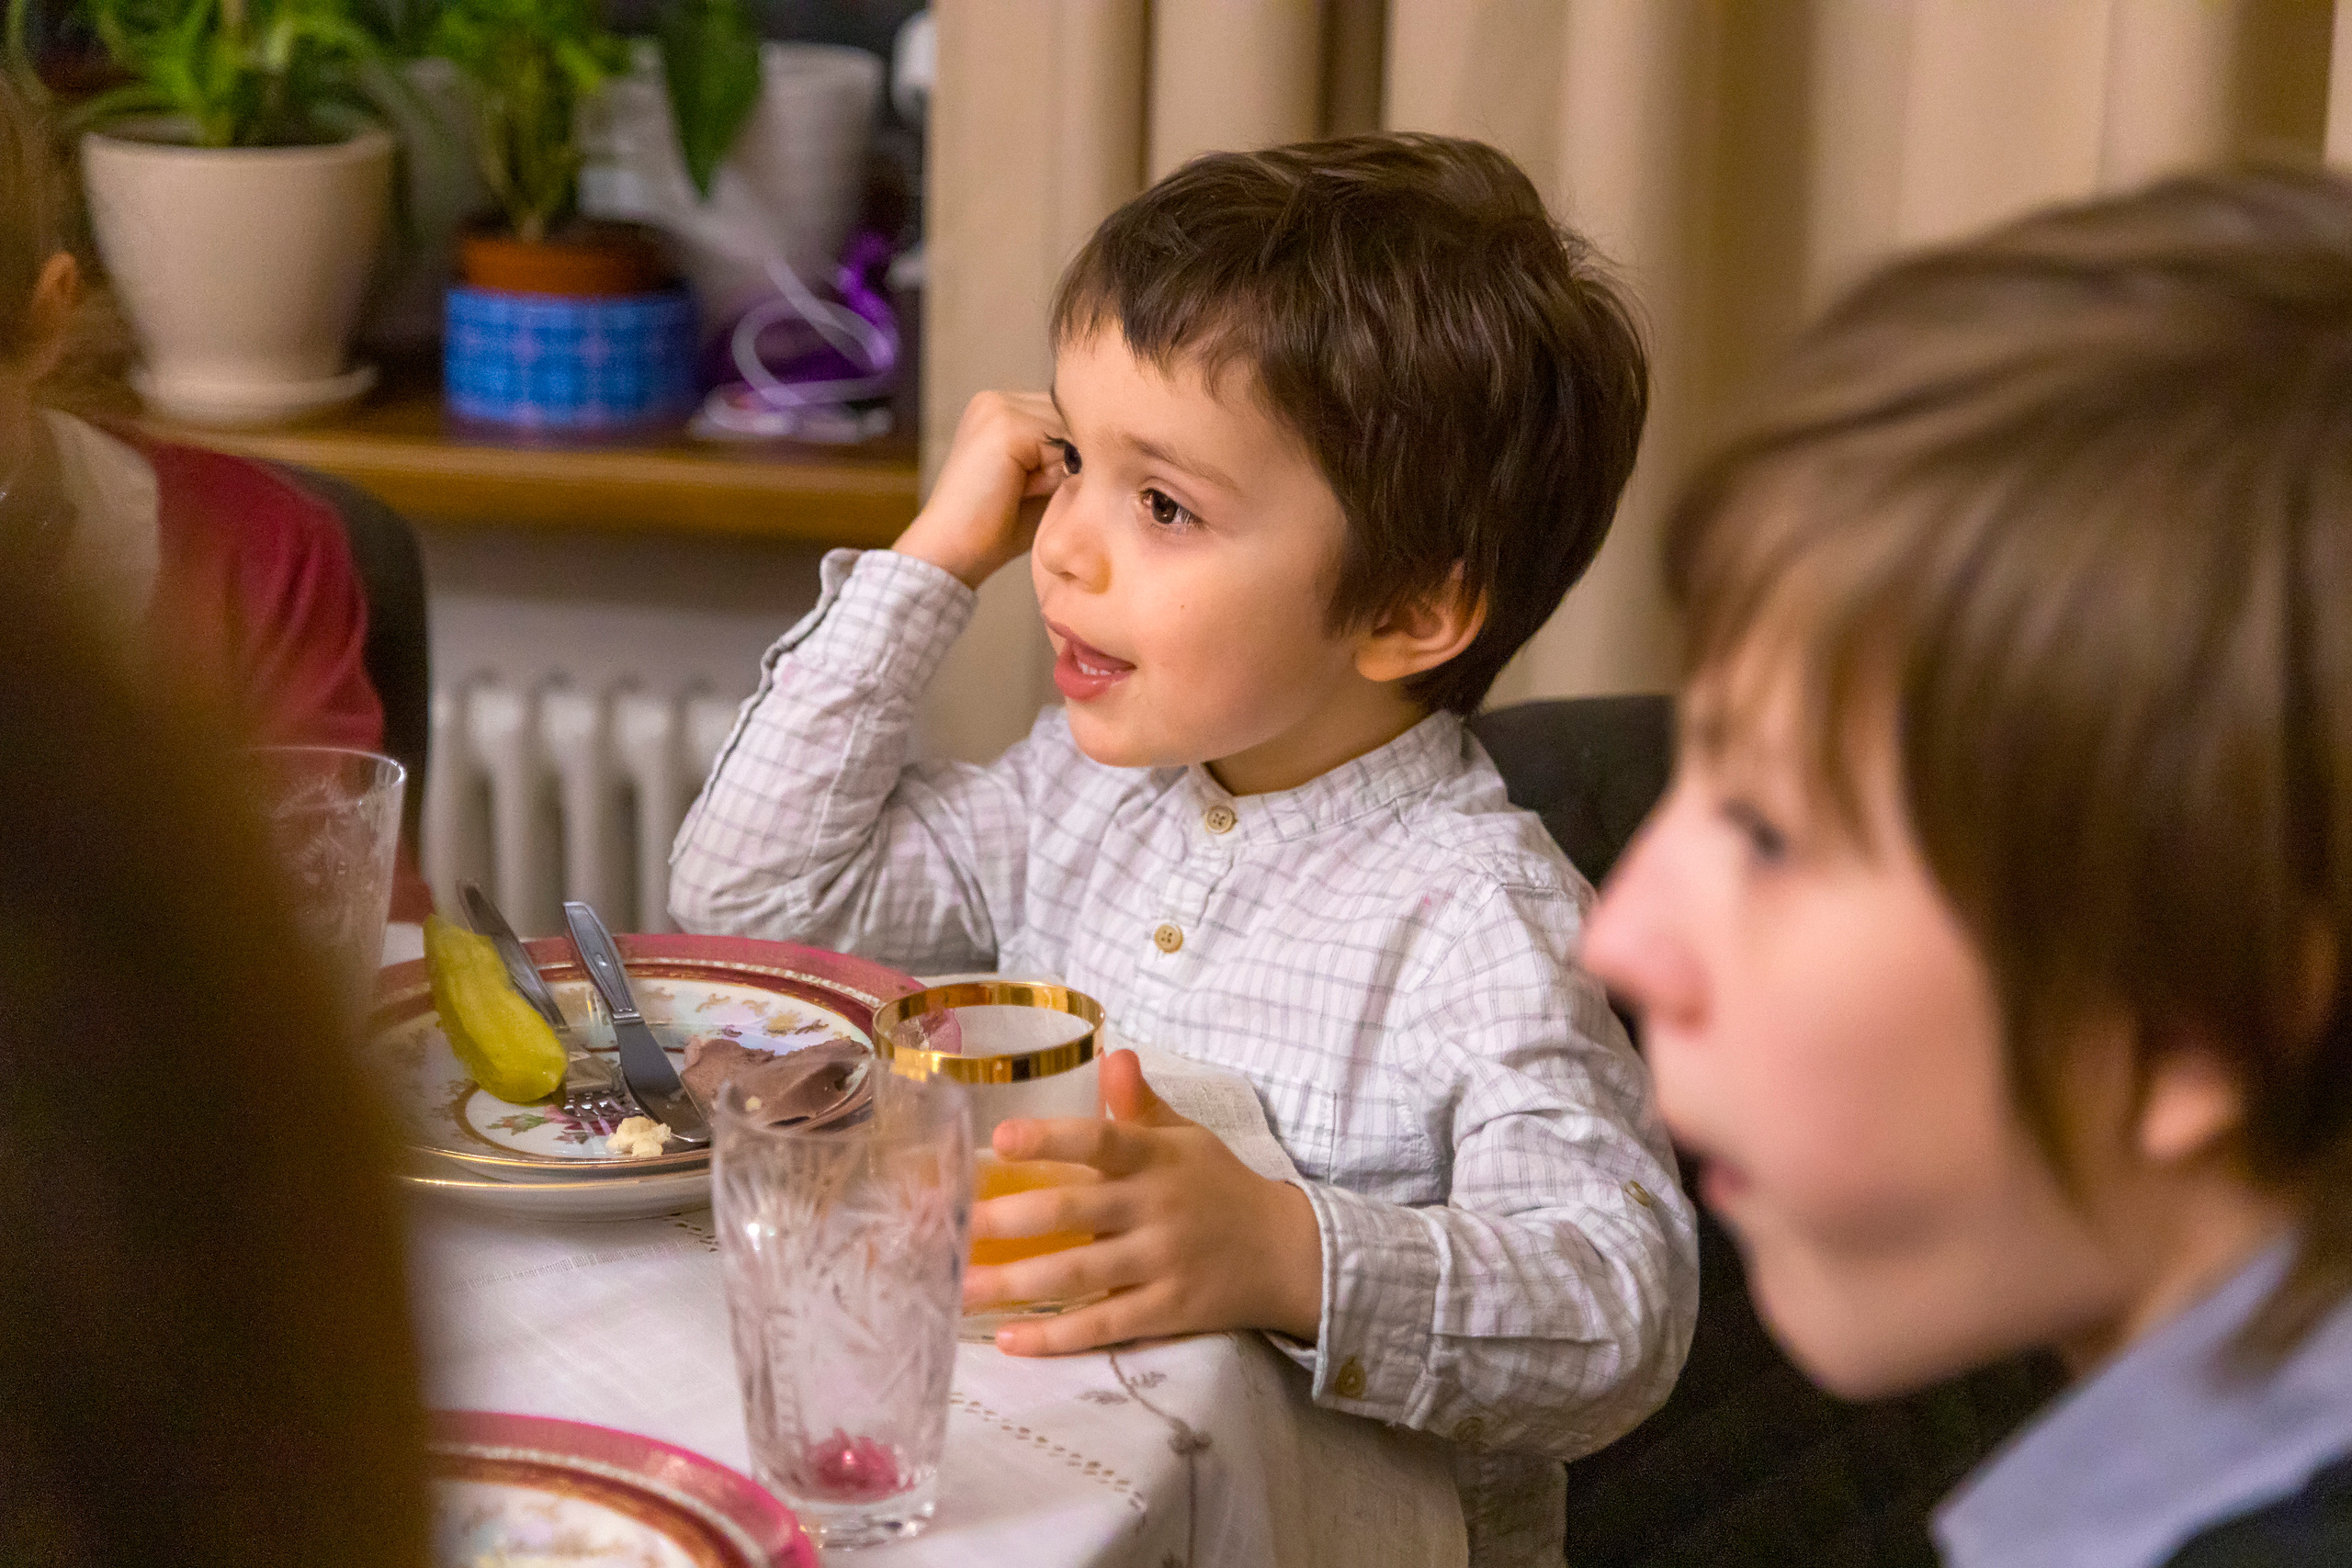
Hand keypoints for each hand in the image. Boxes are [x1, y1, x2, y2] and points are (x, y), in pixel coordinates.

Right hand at [892, 390, 1065, 587]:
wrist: (951, 552)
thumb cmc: (997, 528)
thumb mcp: (1040, 481)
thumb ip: (1068, 454)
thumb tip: (1113, 441)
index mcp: (999, 409)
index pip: (1064, 416)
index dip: (1077, 452)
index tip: (1062, 484)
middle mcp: (994, 400)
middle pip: (1070, 417)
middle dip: (1073, 456)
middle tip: (1040, 492)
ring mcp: (996, 408)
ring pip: (1068, 429)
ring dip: (1064, 465)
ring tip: (1026, 492)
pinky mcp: (1003, 425)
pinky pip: (1060, 442)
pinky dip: (1054, 473)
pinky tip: (1023, 491)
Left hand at [965, 1051, 1324, 1353]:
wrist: (1288, 1254)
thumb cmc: (1220, 1188)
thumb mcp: (1187, 1138)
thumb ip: (1141, 1104)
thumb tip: (1110, 1052)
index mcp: (1156, 1158)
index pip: (1101, 1140)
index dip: (1050, 1139)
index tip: (998, 1138)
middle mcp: (1156, 1208)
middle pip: (1074, 1213)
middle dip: (1007, 1220)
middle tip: (950, 1228)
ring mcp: (1161, 1263)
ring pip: (1078, 1275)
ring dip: (1014, 1284)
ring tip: (958, 1290)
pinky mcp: (1167, 1312)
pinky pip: (1103, 1326)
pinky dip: (1055, 1336)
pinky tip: (1008, 1338)